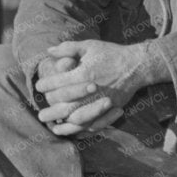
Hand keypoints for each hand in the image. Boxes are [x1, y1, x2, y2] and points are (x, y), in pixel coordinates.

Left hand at [35, 41, 153, 136]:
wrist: (137, 65)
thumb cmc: (112, 54)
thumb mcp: (90, 45)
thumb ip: (68, 48)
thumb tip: (49, 51)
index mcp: (83, 74)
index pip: (56, 84)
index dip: (44, 86)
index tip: (39, 87)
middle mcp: (91, 91)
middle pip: (64, 106)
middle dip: (49, 111)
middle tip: (41, 115)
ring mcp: (101, 102)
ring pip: (77, 119)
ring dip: (63, 125)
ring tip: (53, 127)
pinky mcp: (111, 109)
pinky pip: (95, 124)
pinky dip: (83, 130)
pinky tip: (73, 130)